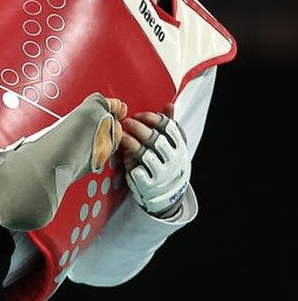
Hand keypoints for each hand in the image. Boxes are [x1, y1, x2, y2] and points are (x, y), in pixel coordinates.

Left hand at [116, 103, 190, 217]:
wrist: (168, 196)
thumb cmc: (166, 163)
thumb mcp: (172, 146)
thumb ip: (169, 126)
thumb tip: (169, 105)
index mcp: (180, 147)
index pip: (169, 128)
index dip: (152, 118)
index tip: (139, 115)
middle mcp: (173, 160)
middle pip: (156, 140)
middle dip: (139, 128)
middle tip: (126, 122)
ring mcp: (162, 174)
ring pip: (145, 155)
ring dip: (131, 143)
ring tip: (121, 135)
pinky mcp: (149, 185)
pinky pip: (137, 171)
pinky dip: (129, 162)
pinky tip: (124, 156)